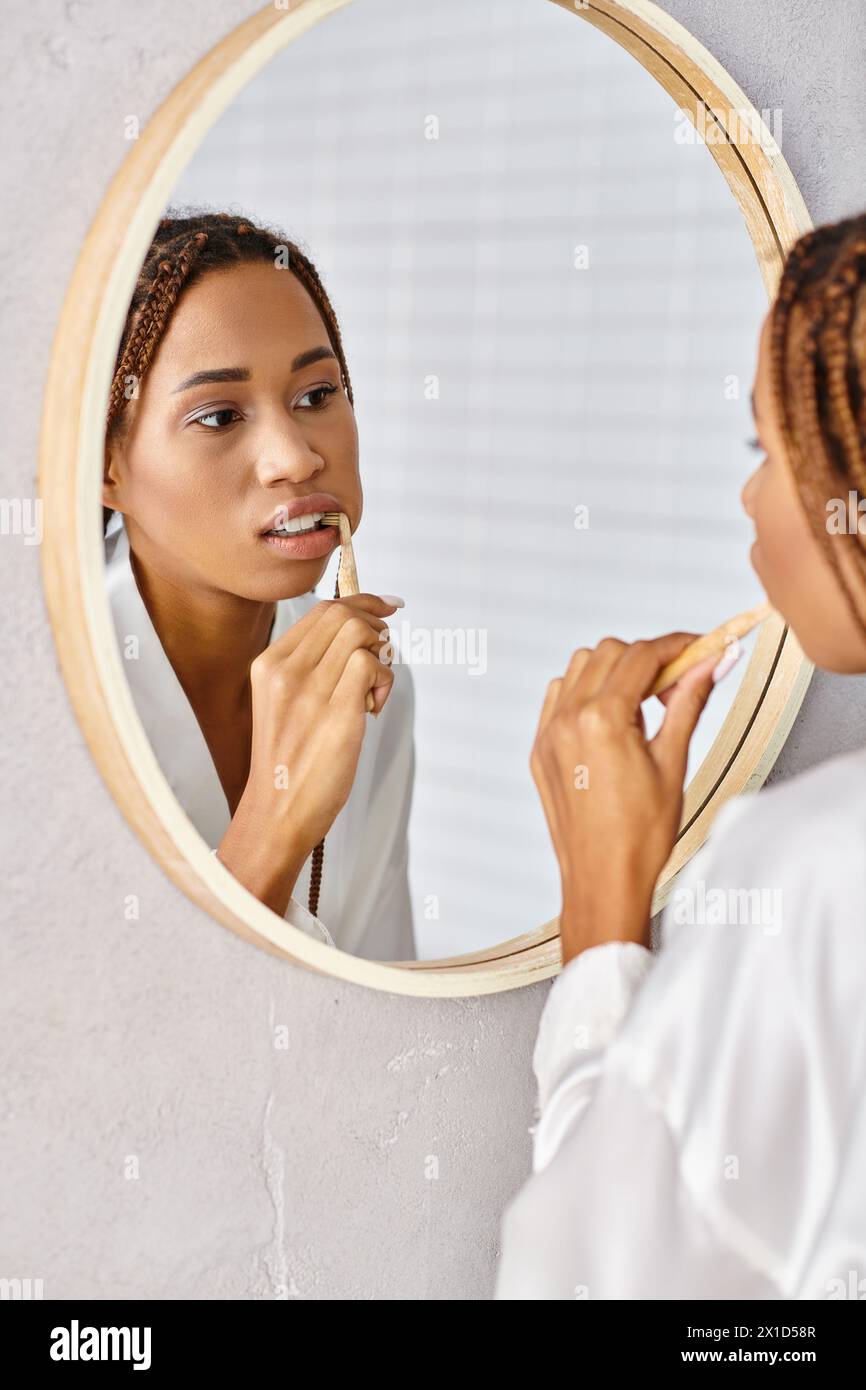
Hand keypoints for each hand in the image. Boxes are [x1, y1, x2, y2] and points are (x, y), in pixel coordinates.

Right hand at [217, 593, 397, 914]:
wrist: (276, 813)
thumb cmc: (288, 762)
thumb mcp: (283, 703)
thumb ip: (310, 667)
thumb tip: (358, 632)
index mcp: (269, 665)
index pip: (321, 611)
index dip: (362, 602)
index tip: (387, 607)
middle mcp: (285, 672)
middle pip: (343, 615)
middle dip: (376, 625)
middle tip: (385, 654)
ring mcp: (309, 693)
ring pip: (360, 635)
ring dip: (381, 656)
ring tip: (373, 692)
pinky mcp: (336, 716)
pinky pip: (372, 667)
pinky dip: (384, 680)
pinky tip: (373, 708)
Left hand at [530, 632, 731, 963]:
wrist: (603, 881)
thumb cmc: (640, 837)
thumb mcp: (672, 762)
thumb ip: (689, 703)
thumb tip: (712, 664)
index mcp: (602, 720)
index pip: (642, 656)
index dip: (677, 646)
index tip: (700, 648)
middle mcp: (567, 720)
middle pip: (609, 653)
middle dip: (647, 659)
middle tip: (677, 685)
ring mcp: (548, 734)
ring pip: (579, 668)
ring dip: (614, 672)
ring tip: (643, 708)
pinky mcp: (539, 750)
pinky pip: (557, 696)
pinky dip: (585, 692)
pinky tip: (612, 719)